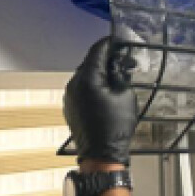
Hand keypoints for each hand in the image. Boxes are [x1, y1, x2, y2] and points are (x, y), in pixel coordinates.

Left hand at [65, 38, 137, 165]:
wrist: (101, 154)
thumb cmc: (115, 126)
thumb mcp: (124, 94)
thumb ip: (118, 74)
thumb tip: (116, 64)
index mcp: (88, 78)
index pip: (97, 50)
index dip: (110, 43)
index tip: (120, 41)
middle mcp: (74, 84)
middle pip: (90, 61)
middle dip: (107, 59)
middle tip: (125, 61)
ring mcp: (69, 95)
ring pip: (85, 75)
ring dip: (100, 72)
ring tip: (117, 77)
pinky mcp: (70, 105)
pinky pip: (81, 87)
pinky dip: (93, 84)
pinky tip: (106, 90)